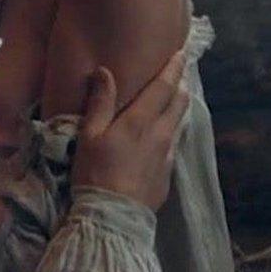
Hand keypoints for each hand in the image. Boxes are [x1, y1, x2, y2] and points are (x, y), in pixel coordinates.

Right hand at [71, 48, 189, 210]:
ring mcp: (167, 156)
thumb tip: (105, 71)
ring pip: (178, 124)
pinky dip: (171, 134)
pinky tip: (163, 139)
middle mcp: (161, 135)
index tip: (181, 53)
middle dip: (180, 85)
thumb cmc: (95, 174)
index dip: (173, 68)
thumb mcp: (89, 136)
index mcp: (141, 121)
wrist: (113, 217)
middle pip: (179, 103)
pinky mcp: (167, 176)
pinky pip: (173, 147)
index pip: (164, 87)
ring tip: (174, 102)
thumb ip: (100, 103)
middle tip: (180, 74)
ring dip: (178, 109)